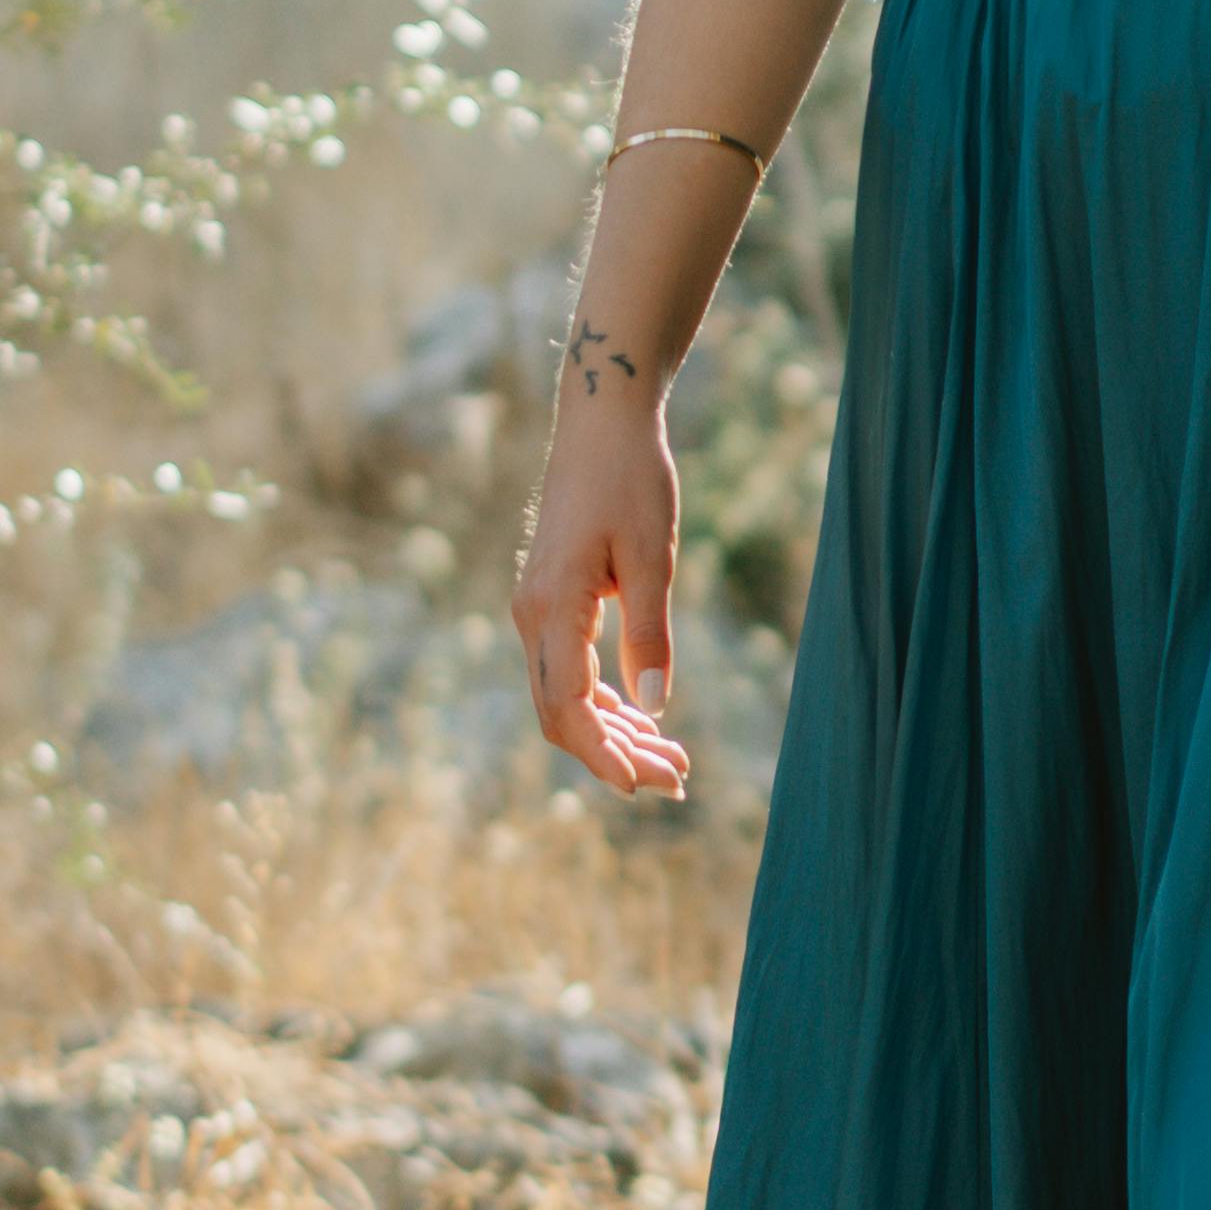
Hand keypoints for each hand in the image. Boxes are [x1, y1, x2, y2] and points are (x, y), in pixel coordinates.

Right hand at [512, 345, 692, 801]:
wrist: (601, 423)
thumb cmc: (631, 480)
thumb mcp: (653, 558)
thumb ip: (650, 635)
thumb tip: (655, 711)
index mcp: (552, 607)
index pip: (567, 706)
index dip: (602, 754)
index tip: (642, 787)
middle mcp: (532, 616)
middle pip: (562, 714)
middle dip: (616, 755)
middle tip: (678, 778)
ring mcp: (536, 611)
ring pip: (566, 698)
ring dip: (614, 734)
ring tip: (674, 759)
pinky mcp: (550, 603)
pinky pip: (570, 672)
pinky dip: (605, 703)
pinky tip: (647, 719)